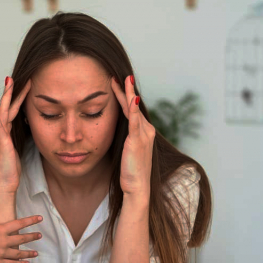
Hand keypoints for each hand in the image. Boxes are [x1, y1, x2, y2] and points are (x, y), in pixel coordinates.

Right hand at [0, 77, 31, 194]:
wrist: (4, 184)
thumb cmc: (9, 170)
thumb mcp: (14, 150)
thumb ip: (12, 139)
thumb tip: (16, 132)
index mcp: (4, 133)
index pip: (11, 112)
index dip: (16, 99)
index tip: (22, 86)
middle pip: (5, 107)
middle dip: (10, 92)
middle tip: (12, 76)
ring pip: (2, 112)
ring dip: (6, 96)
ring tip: (9, 82)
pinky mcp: (1, 143)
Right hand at [0, 205, 41, 262]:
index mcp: (0, 229)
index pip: (19, 223)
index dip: (31, 220)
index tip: (40, 218)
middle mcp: (3, 241)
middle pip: (22, 239)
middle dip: (33, 236)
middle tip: (40, 235)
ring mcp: (1, 252)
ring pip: (19, 253)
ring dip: (29, 253)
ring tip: (36, 253)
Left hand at [111, 76, 154, 200]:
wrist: (136, 187)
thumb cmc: (129, 172)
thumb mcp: (126, 151)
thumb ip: (124, 139)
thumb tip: (115, 130)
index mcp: (143, 132)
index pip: (132, 110)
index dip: (125, 97)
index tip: (117, 84)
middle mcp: (146, 131)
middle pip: (133, 106)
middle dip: (126, 90)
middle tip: (119, 75)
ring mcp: (143, 135)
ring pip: (134, 110)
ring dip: (129, 94)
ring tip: (124, 80)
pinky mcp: (137, 141)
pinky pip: (135, 122)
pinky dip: (133, 109)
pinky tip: (132, 99)